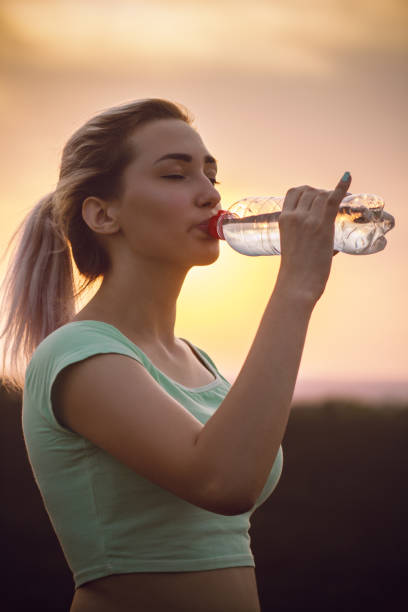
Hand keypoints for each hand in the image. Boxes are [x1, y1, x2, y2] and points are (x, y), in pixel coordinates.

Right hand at [276, 172, 351, 302]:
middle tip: (331, 205)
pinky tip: (347, 177)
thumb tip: (333, 246)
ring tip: (338, 204)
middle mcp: (295, 216)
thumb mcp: (292, 247)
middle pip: (311, 192)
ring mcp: (309, 220)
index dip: (307, 191)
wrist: (297, 283)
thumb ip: (306, 239)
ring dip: (331, 196)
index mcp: (283, 219)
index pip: (294, 192)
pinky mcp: (323, 226)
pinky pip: (333, 200)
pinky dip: (342, 187)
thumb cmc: (295, 271)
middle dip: (322, 194)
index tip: (315, 197)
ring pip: (322, 194)